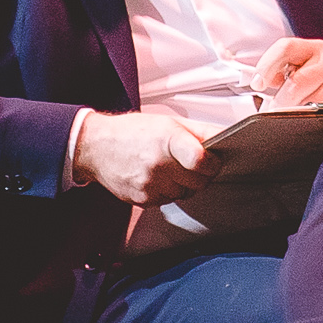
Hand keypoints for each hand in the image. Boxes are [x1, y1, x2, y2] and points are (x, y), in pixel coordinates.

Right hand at [76, 109, 205, 207]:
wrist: (96, 147)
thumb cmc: (132, 132)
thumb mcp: (167, 122)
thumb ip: (200, 131)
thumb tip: (226, 138)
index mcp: (166, 139)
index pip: (200, 160)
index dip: (212, 163)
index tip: (213, 161)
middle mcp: (157, 163)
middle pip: (199, 182)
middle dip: (202, 175)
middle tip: (193, 164)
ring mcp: (149, 184)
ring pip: (185, 194)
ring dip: (184, 185)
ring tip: (170, 168)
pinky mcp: (142, 200)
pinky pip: (168, 201)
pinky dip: (168, 191)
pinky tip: (157, 177)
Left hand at [254, 37, 322, 109]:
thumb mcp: (318, 67)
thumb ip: (292, 71)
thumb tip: (264, 84)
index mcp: (316, 49)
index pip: (285, 48)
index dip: (267, 65)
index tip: (258, 82)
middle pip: (296, 83)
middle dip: (282, 104)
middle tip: (275, 114)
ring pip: (311, 102)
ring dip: (301, 115)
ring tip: (302, 118)